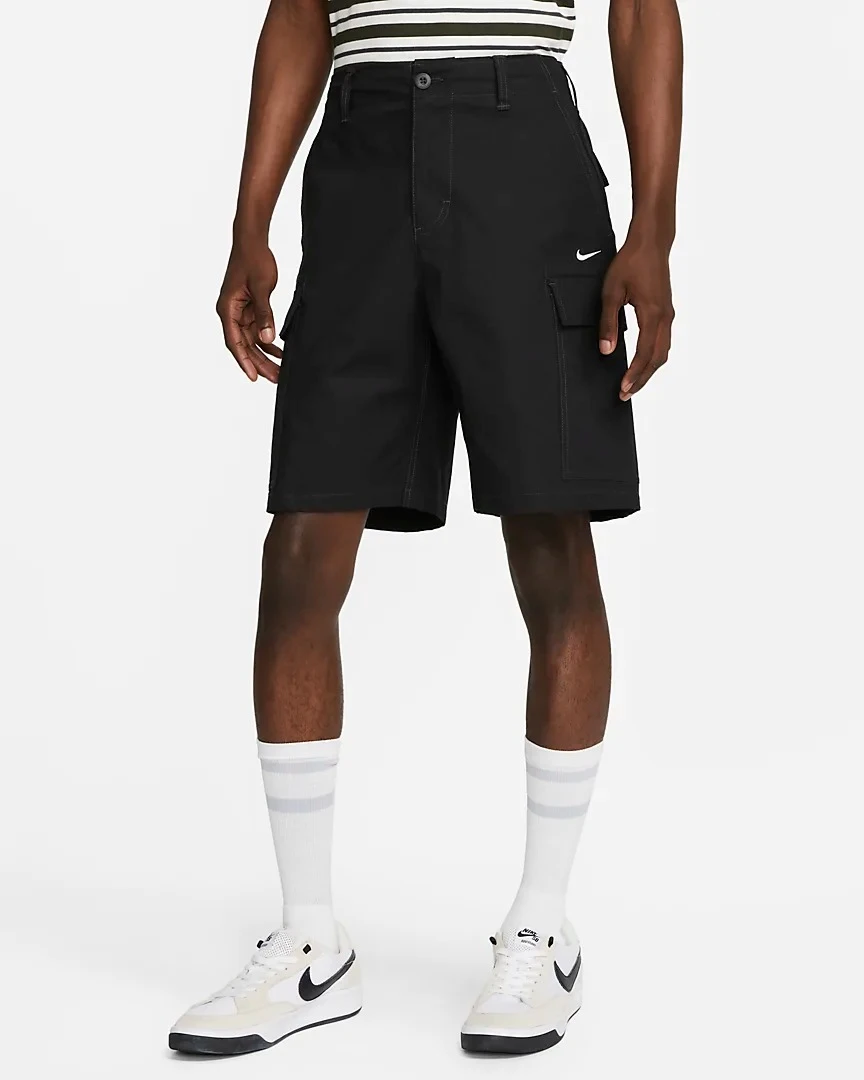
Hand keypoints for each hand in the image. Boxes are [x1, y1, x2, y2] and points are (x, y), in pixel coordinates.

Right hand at [216, 241, 281, 382]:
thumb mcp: (261, 287)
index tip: (254, 377)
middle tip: (275, 379)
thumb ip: (264, 314)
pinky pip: (257, 331)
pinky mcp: (249, 309)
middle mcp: (230, 313)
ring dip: (265, 356)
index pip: (235, 342)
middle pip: (244, 346)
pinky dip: (268, 342)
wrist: (252, 241)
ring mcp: (240, 312)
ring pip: (251, 341)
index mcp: (227, 309)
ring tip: (280, 371)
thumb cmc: (253, 259)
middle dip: (259, 363)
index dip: (244, 361)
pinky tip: (280, 353)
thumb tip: (267, 338)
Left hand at [598, 238, 674, 400]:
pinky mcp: (667, 311)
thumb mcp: (611, 292)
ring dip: (649, 370)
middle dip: (642, 379)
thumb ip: (608, 323)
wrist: (651, 242)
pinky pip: (663, 342)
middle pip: (657, 359)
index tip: (622, 390)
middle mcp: (665, 318)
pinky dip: (654, 357)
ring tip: (633, 383)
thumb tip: (606, 350)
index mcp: (653, 315)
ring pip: (663, 352)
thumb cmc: (630, 262)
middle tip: (626, 395)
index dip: (633, 375)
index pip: (644, 355)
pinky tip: (642, 363)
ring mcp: (668, 315)